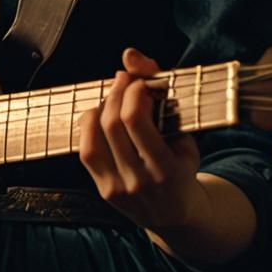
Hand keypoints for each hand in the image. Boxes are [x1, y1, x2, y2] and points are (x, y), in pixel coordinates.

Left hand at [78, 48, 204, 231]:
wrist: (177, 216)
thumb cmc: (183, 168)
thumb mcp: (184, 136)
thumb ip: (160, 93)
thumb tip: (130, 55)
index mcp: (166, 170)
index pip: (135, 120)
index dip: (133, 91)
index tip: (141, 82)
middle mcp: (139, 182)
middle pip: (112, 123)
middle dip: (117, 92)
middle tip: (126, 79)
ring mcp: (118, 188)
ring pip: (95, 135)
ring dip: (102, 105)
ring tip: (114, 94)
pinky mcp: (103, 190)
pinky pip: (86, 150)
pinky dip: (89, 125)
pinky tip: (100, 114)